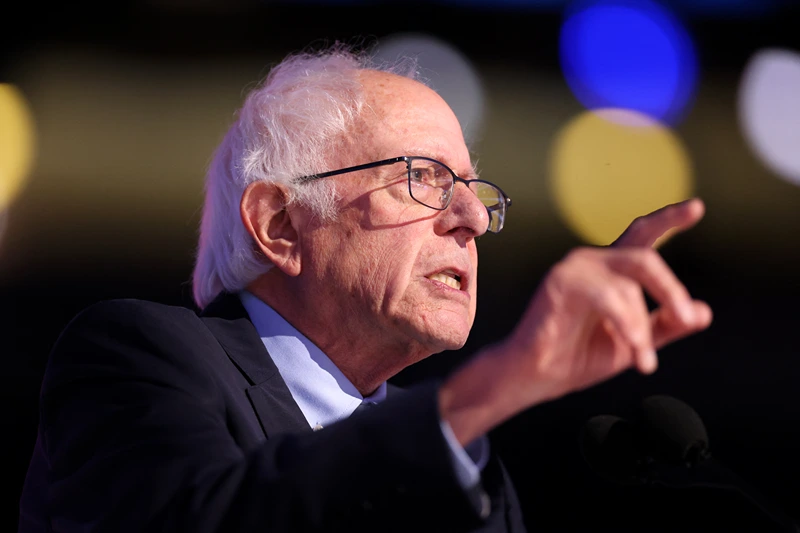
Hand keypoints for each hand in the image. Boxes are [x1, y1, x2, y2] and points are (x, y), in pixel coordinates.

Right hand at [507, 197, 711, 400]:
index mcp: (610, 271)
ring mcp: (574, 268)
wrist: (538, 377)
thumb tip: (703, 313)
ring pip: (629, 284)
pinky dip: (626, 324)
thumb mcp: (633, 342)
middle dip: (671, 290)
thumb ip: (665, 326)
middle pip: (645, 258)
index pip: (642, 235)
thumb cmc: (577, 357)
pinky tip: (632, 346)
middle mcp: (592, 262)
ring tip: (645, 361)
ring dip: (641, 326)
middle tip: (686, 318)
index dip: (669, 219)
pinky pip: (608, 297)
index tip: (697, 207)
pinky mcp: (560, 281)